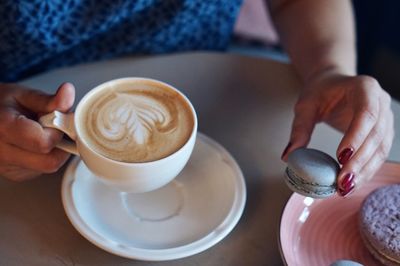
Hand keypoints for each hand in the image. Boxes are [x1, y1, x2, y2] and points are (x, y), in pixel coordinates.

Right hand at [0, 82, 74, 180]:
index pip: (44, 143)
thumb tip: (68, 94)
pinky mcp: (15, 174)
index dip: (57, 132)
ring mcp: (7, 167)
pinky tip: (34, 144)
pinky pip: (41, 170)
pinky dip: (45, 157)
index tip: (57, 121)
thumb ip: (49, 99)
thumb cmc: (0, 105)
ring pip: (48, 167)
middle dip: (60, 145)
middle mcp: (2, 153)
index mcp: (4, 128)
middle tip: (53, 129)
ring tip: (40, 134)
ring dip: (53, 151)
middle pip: (49, 162)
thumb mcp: (22, 95)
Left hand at [281, 71, 393, 196]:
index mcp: (364, 88)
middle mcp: (380, 102)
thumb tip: (289, 156)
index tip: (341, 157)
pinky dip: (365, 170)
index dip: (356, 137)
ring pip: (380, 149)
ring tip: (345, 189)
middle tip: (342, 183)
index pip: (366, 113)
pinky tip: (351, 183)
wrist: (332, 84)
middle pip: (376, 136)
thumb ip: (299, 128)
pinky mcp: (383, 132)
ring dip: (364, 171)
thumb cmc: (320, 91)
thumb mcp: (306, 105)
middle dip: (359, 162)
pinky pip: (378, 154)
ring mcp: (385, 118)